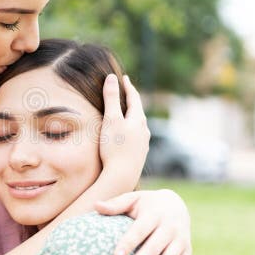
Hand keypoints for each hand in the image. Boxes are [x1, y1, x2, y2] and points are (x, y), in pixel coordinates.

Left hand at [96, 189, 191, 254]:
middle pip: (153, 248)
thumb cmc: (147, 204)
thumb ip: (116, 205)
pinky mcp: (187, 251)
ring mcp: (181, 240)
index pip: (139, 230)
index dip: (128, 243)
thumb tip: (95, 206)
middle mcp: (170, 227)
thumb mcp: (133, 199)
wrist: (176, 202)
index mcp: (155, 214)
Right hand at [99, 74, 149, 190]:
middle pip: (138, 111)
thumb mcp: (111, 119)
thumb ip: (111, 98)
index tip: (124, 78)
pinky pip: (136, 137)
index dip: (128, 87)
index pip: (134, 98)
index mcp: (138, 119)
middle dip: (131, 101)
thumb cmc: (114, 147)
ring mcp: (143, 143)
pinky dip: (130, 130)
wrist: (121, 176)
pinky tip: (127, 136)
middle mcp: (144, 130)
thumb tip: (111, 77)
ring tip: (126, 113)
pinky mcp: (139, 155)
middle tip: (126, 92)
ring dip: (132, 116)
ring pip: (138, 125)